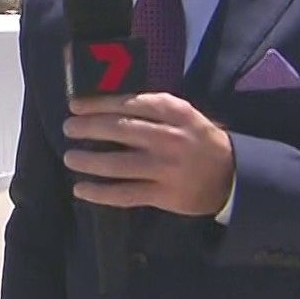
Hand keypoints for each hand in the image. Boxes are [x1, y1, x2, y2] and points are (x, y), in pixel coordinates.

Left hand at [61, 93, 233, 215]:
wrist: (231, 174)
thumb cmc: (198, 139)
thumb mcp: (182, 115)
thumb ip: (150, 109)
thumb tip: (104, 105)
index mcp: (174, 112)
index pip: (129, 104)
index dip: (98, 104)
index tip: (75, 105)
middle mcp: (168, 138)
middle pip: (121, 131)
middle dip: (89, 128)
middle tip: (68, 128)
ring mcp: (165, 168)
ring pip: (118, 164)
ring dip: (89, 161)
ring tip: (70, 158)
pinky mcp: (163, 194)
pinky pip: (125, 194)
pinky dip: (100, 193)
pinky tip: (81, 189)